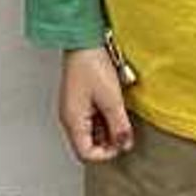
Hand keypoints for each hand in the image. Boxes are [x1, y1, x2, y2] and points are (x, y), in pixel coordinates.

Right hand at [56, 47, 133, 162]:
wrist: (83, 41)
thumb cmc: (91, 65)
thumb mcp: (112, 100)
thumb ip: (120, 126)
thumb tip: (125, 145)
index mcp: (72, 121)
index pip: (86, 153)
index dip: (106, 153)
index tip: (121, 142)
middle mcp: (70, 117)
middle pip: (88, 144)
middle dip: (107, 141)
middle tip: (123, 128)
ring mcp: (73, 108)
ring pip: (91, 131)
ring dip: (107, 128)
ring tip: (119, 112)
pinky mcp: (79, 99)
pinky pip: (91, 117)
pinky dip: (104, 117)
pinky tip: (113, 104)